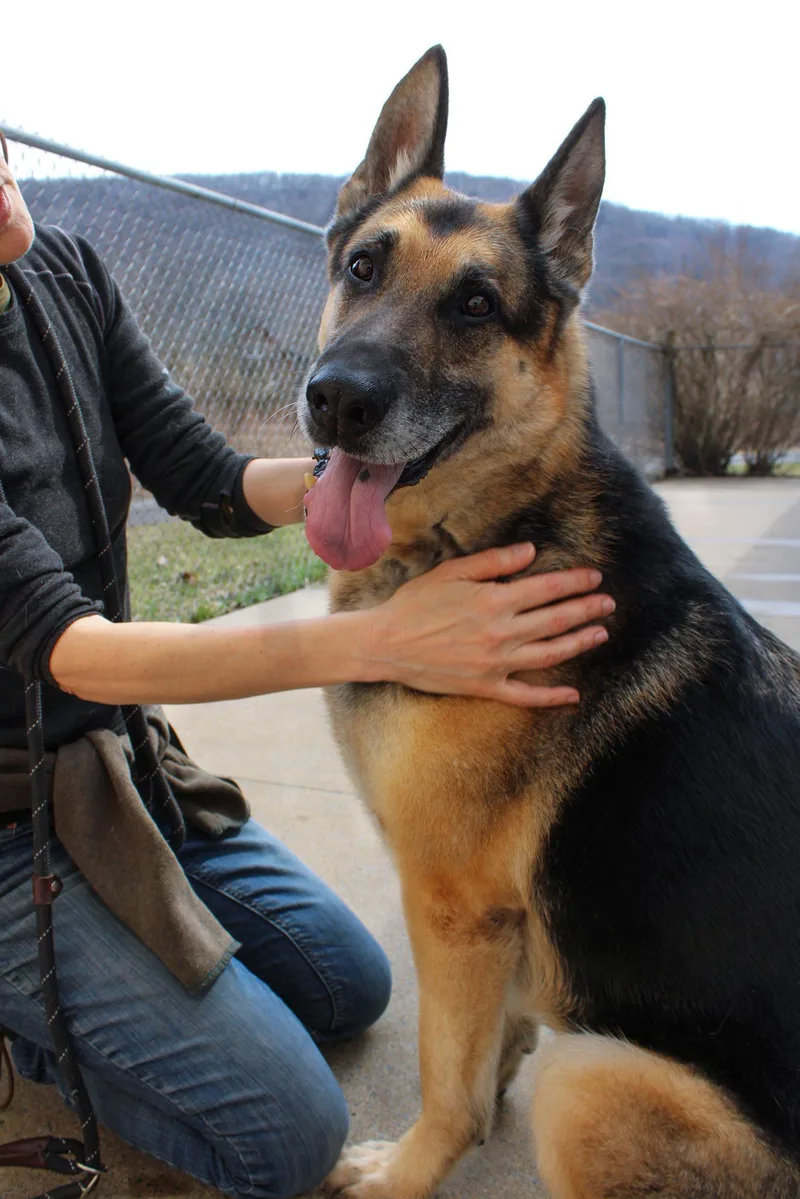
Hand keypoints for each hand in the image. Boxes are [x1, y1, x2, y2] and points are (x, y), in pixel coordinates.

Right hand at [365, 543, 613, 706]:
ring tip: (600, 634)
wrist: (386, 644)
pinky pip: (525, 695)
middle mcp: (501, 632)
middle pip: (555, 620)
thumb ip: (494, 562)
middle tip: (608, 603)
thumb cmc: (415, 603)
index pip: (546, 589)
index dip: (574, 582)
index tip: (594, 577)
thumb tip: (530, 552)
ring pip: (549, 654)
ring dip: (578, 643)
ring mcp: (495, 663)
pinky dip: (551, 697)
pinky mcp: (485, 687)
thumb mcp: (451, 572)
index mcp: (494, 601)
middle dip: (586, 609)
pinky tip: (573, 695)